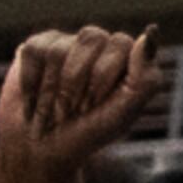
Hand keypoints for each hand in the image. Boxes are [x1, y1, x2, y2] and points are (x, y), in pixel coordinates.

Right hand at [0, 25, 159, 174]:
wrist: (43, 147)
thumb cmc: (89, 131)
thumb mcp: (124, 113)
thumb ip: (145, 78)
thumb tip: (149, 35)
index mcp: (127, 59)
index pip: (121, 42)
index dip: (104, 75)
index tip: (96, 104)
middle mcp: (99, 46)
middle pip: (91, 37)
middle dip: (79, 81)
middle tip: (76, 108)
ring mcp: (67, 43)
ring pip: (60, 48)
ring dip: (54, 88)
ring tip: (56, 107)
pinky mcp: (37, 48)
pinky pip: (34, 50)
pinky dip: (33, 82)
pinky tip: (35, 99)